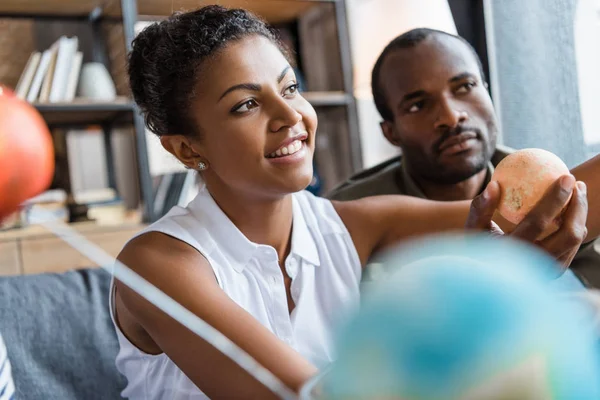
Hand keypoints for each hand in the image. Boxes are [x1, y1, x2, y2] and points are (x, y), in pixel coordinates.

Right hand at [466, 175, 587, 272]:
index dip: (556, 198)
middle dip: (579, 206)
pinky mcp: (556, 271)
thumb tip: (494, 184)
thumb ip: (481, 207)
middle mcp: (534, 266)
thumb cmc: (478, 242)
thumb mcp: (473, 226)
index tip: (566, 177)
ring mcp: (548, 271)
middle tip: (577, 183)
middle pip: (569, 234)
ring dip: (580, 214)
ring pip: (576, 240)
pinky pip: (573, 245)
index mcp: (512, 253)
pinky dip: (575, 225)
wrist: (487, 273)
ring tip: (576, 193)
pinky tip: (570, 209)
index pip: (539, 222)